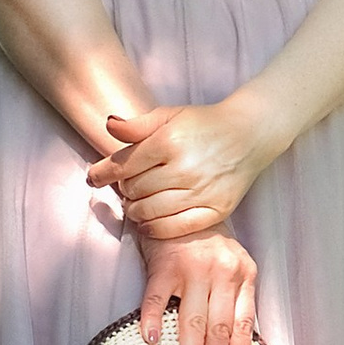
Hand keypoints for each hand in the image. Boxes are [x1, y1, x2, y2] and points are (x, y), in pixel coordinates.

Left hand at [87, 96, 279, 241]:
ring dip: (135, 210)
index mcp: (170, 141)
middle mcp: (184, 168)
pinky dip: (154, 228)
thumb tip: (108, 125)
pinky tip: (148, 222)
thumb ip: (137, 125)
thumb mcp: (170, 116)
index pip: (124, 165)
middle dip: (124, 189)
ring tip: (136, 203)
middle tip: (128, 185)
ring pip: (149, 212)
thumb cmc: (204, 124)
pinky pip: (174, 229)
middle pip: (134, 190)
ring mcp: (201, 192)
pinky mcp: (215, 210)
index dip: (103, 173)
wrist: (250, 134)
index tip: (93, 177)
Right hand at [138, 230, 256, 344]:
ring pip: (193, 319)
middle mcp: (222, 271)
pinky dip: (154, 319)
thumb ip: (237, 299)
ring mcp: (193, 267)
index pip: (243, 324)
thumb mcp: (232, 266)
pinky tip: (152, 340)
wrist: (178, 205)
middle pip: (219, 326)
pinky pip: (157, 297)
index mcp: (243, 274)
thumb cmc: (207, 244)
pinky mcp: (165, 264)